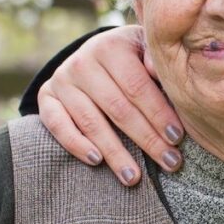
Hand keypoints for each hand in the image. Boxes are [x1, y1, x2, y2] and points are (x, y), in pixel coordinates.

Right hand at [37, 25, 184, 185]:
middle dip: (147, 139)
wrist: (96, 51)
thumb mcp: (147, 48)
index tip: (177, 138)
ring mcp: (62, 80)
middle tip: (169, 163)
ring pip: (91, 122)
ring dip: (115, 153)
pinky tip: (97, 161)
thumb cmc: (133, 55)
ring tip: (135, 177)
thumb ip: (155, 58)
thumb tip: (160, 71)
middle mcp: (83, 62)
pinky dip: (76, 145)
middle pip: (118, 109)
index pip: (137, 87)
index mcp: (111, 46)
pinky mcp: (46, 97)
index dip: (158, 114)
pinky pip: (58, 125)